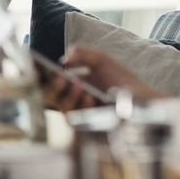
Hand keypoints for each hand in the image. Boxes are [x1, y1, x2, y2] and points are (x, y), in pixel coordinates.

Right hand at [42, 47, 163, 111]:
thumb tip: (64, 59)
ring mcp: (81, 113)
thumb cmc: (124, 81)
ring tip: (78, 84)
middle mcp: (74, 98)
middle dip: (53, 86)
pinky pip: (76, 119)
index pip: (50, 80)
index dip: (39, 75)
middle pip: (51, 95)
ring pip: (62, 107)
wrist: (145, 102)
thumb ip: (82, 53)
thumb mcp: (102, 60)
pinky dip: (81, 106)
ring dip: (68, 95)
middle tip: (62, 78)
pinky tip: (90, 97)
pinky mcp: (89, 125)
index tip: (35, 68)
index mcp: (74, 82)